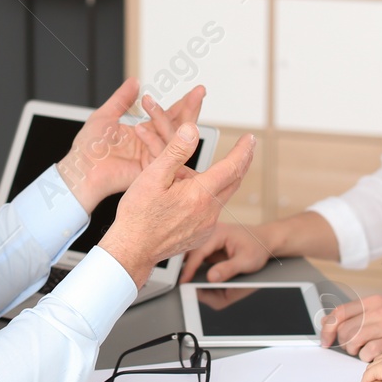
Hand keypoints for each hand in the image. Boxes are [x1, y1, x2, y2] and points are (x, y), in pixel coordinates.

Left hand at [56, 79, 205, 211]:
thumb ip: (122, 99)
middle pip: (179, 127)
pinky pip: (162, 154)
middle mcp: (151, 144)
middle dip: (190, 109)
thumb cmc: (88, 148)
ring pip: (174, 139)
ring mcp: (153, 158)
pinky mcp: (151, 170)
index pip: (169, 116)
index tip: (196, 90)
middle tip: (199, 92)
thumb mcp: (105, 115)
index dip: (183, 104)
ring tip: (152, 105)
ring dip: (170, 120)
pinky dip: (156, 139)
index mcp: (143, 132)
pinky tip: (143, 126)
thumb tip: (135, 81)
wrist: (81, 169)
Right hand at [99, 126, 254, 287]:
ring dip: (218, 181)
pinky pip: (211, 212)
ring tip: (192, 174)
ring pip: (220, 197)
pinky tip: (187, 197)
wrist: (132, 250)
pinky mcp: (201, 235)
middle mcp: (209, 212)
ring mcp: (206, 226)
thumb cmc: (138, 215)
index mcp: (199, 194)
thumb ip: (175, 151)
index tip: (249, 139)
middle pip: (234, 182)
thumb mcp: (152, 176)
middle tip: (246, 148)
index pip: (231, 167)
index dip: (243, 151)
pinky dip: (207, 199)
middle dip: (242, 162)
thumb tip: (192, 131)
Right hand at [178, 221, 270, 282]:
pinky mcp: (208, 245)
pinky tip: (193, 277)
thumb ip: (228, 270)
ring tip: (185, 282)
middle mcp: (210, 232)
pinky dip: (193, 265)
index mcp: (218, 232)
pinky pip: (196, 255)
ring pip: (191, 252)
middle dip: (185, 267)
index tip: (184, 281)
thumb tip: (211, 278)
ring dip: (188, 265)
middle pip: (190, 250)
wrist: (264, 240)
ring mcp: (208, 238)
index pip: (198, 251)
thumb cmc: (258, 248)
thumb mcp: (247, 261)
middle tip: (181, 284)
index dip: (190, 268)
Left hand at [319, 294, 381, 360]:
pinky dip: (367, 358)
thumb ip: (353, 315)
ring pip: (355, 342)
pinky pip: (368, 353)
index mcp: (374, 301)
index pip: (341, 312)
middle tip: (351, 346)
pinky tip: (374, 355)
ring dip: (354, 350)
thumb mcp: (378, 312)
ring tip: (362, 350)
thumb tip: (326, 322)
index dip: (328, 328)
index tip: (325, 340)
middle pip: (346, 329)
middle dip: (343, 343)